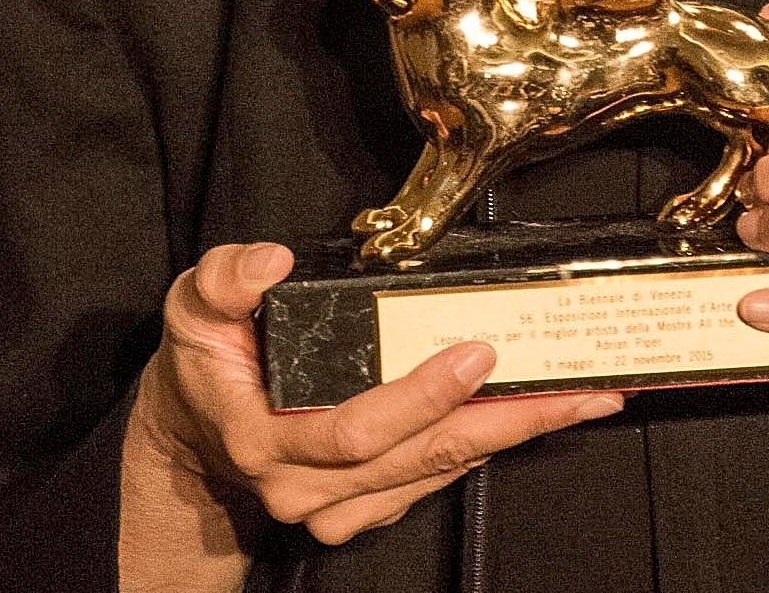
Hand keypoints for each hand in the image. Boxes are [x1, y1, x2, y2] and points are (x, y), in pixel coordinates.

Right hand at [123, 241, 622, 573]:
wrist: (191, 433)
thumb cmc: (202, 362)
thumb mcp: (193, 304)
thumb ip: (227, 278)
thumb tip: (272, 262)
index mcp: (267, 440)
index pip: (358, 428)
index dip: (423, 395)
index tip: (476, 351)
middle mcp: (306, 488)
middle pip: (421, 457)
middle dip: (504, 421)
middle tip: (574, 389)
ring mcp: (337, 507)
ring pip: (438, 472)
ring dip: (512, 436)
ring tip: (577, 400)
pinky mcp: (362, 507)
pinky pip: (434, 480)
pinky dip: (485, 446)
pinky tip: (529, 418)